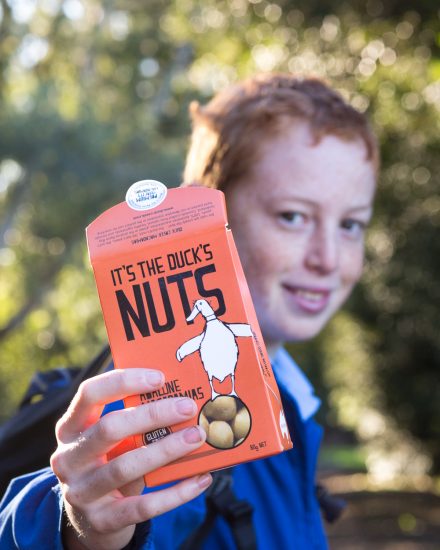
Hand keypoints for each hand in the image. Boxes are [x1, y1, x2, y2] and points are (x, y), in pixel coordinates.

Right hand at [50, 368, 210, 549]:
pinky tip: (201, 478)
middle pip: (110, 427)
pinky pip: (145, 506)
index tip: (159, 377)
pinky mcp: (102, 521)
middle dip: (153, 414)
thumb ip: (134, 421)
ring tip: (197, 436)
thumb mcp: (110, 441)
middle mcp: (68, 458)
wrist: (92, 522)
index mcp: (69, 429)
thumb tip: (182, 398)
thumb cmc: (108, 464)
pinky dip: (177, 492)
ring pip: (126, 466)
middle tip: (187, 407)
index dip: (123, 381)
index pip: (89, 394)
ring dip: (167, 449)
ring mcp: (82, 492)